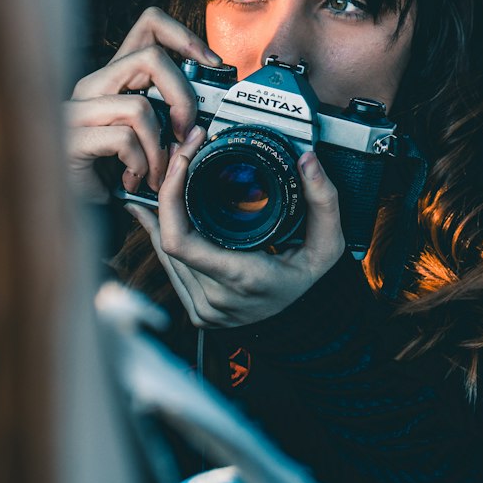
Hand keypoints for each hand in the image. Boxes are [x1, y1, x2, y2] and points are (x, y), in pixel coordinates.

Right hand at [66, 6, 221, 200]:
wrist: (78, 214)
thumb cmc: (116, 175)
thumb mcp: (149, 137)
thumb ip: (169, 116)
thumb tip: (206, 113)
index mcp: (114, 78)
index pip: (149, 24)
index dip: (185, 36)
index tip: (212, 63)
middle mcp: (91, 85)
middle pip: (152, 59)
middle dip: (182, 98)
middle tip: (185, 133)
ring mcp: (76, 111)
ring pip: (140, 106)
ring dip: (159, 148)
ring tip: (155, 171)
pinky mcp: (70, 139)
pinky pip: (122, 138)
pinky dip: (139, 162)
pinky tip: (133, 178)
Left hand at [127, 128, 345, 325]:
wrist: (306, 326)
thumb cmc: (310, 282)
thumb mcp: (328, 243)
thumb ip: (324, 201)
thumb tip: (308, 161)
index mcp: (241, 277)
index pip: (179, 241)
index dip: (169, 198)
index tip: (183, 162)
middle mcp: (215, 297)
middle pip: (166, 240)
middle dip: (167, 191)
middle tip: (179, 156)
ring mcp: (203, 307)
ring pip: (164, 252)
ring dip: (162, 212)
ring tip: (172, 174)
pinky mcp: (197, 310)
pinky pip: (169, 266)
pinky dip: (163, 234)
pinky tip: (154, 211)